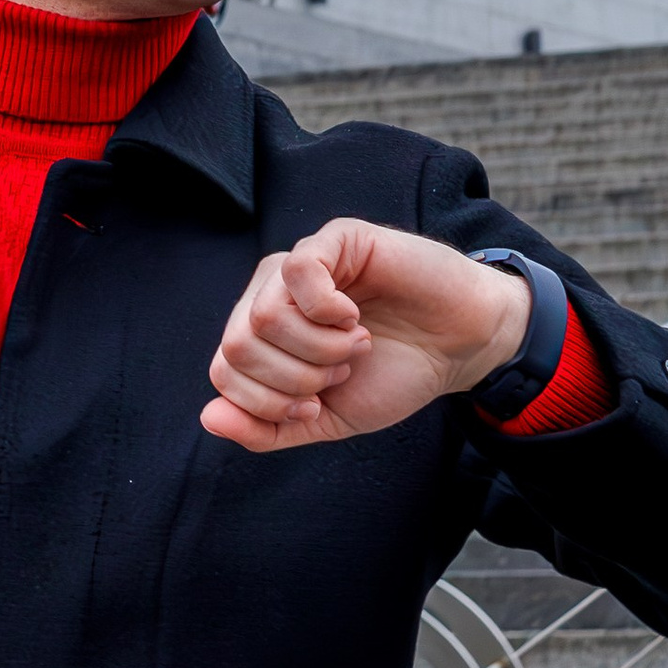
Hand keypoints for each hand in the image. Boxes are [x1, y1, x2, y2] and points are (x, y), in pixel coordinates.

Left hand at [202, 221, 531, 453]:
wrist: (459, 349)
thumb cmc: (394, 374)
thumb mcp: (325, 419)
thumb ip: (266, 428)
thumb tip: (208, 418)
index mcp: (261, 334)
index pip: (223, 372)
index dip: (270, 403)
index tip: (317, 403)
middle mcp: (270, 293)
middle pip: (237, 345)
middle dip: (295, 379)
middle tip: (341, 369)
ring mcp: (300, 263)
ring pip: (263, 316)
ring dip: (319, 348)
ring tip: (355, 344)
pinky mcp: (335, 240)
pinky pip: (299, 273)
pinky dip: (329, 312)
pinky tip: (356, 317)